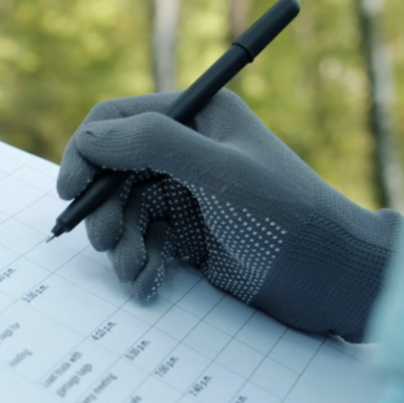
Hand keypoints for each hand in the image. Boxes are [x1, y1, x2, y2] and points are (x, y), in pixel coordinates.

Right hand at [57, 91, 403, 341]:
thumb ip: (153, 144)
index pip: (119, 120)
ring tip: (134, 271)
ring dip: (123, 245)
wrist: (332, 278)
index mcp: (198, 118)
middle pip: (115, 173)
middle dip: (106, 210)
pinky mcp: (193, 237)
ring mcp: (189, 196)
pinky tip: (148, 283)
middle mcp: (189, 152)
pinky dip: (140, 264)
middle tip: (109, 243)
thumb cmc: (284, 217)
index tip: (71, 193)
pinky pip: (146, 245)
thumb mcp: (217, 173)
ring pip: (127, 214)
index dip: (87, 153)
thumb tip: (90, 139)